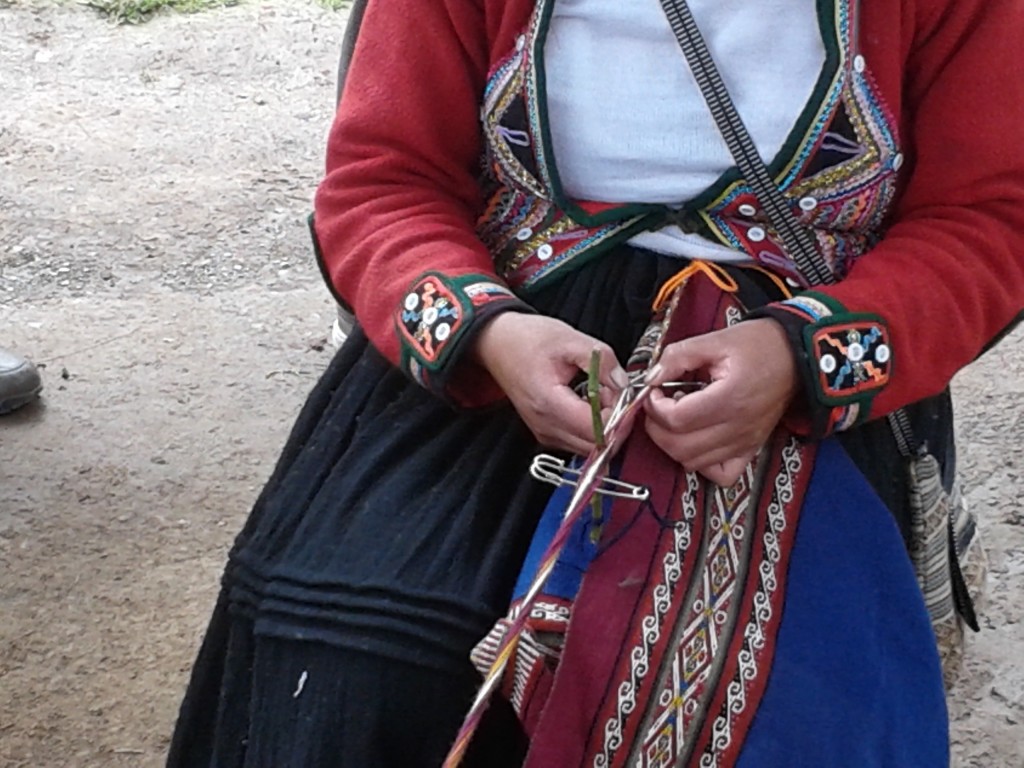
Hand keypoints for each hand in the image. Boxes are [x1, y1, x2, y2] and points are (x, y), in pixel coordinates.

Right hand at [472, 312, 628, 454]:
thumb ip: (602, 361)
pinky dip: (592, 427)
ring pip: (589, 447)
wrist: (497, 343)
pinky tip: (591, 402)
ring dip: (605, 425)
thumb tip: (624, 384)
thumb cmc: (528, 339)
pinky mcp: (545, 433)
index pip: (598, 430)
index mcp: (550, 404)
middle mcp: (545, 427)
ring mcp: (544, 433)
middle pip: (596, 445)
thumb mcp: (570, 339)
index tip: (626, 394)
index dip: (620, 416)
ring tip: (603, 394)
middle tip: (618, 393)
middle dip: (616, 422)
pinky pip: (578, 441)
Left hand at [643, 319, 797, 484]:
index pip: (676, 420)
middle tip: (658, 406)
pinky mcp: (751, 449)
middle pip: (679, 447)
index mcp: (729, 398)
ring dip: (674, 444)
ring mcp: (746, 443)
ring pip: (693, 463)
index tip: (654, 391)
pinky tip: (697, 439)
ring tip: (678, 418)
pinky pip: (721, 475)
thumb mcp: (715, 340)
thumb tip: (651, 377)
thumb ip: (678, 356)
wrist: (797, 356)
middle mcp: (738, 428)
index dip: (654, 407)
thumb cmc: (759, 345)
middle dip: (657, 428)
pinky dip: (702, 463)